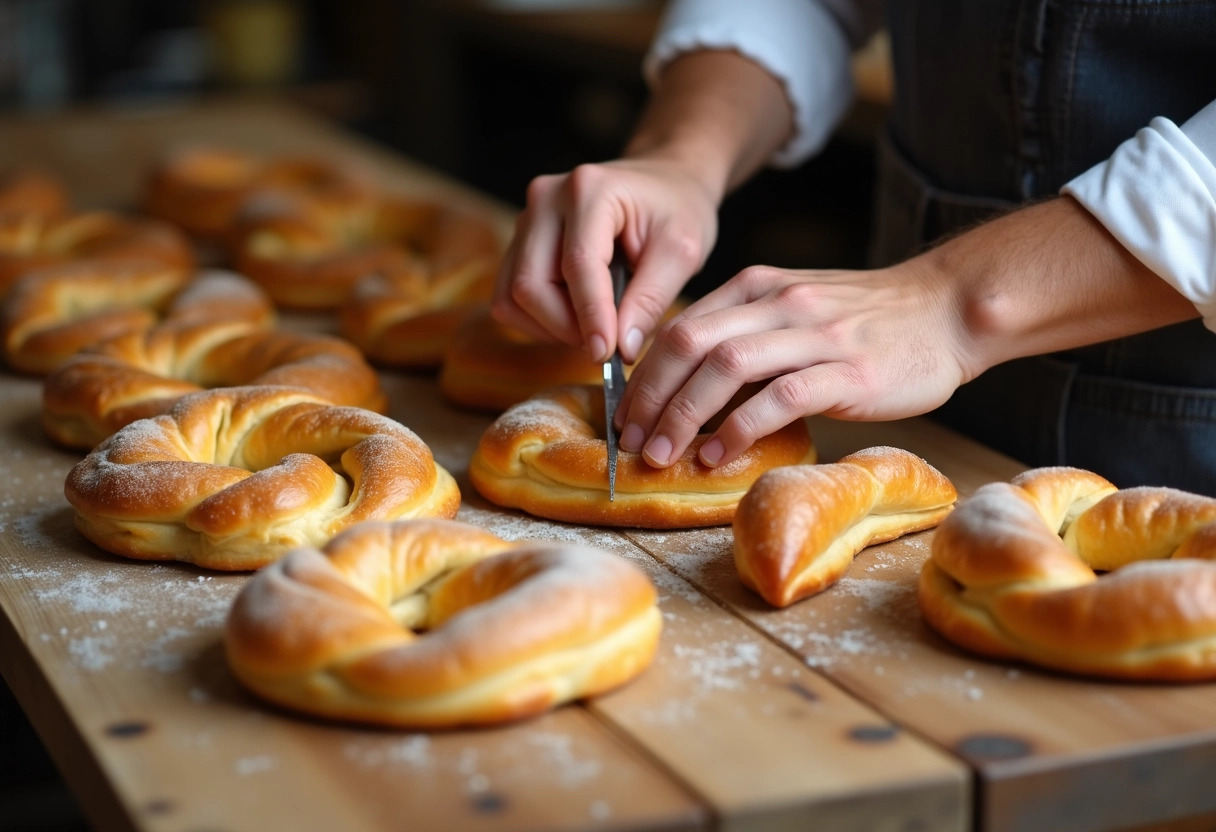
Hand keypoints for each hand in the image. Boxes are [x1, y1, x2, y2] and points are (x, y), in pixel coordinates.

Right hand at [491, 157, 718, 363]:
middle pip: (530, 284)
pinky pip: (509, 297)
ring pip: (512, 296)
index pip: (577, 264)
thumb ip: (651, 300)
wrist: (662, 182)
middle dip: (566, 327)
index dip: (590, 316)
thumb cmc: (677, 210)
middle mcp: (546, 199)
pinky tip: (576, 318)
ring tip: (595, 328)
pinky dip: (539, 321)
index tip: (608, 354)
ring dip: (550, 328)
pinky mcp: (519, 242)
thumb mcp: (682, 252)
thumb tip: (622, 350)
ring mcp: (526, 219)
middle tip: (607, 343)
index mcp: (590, 190)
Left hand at [615, 261, 975, 467]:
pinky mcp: (847, 370)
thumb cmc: (867, 320)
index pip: (680, 327)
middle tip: (631, 441)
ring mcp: (814, 335)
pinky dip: (739, 428)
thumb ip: (747, 336)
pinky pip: (780, 397)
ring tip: (663, 456)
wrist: (947, 309)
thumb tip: (691, 386)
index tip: (625, 416)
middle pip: (689, 344)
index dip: (642, 375)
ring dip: (683, 415)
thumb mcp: (795, 309)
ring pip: (725, 368)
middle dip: (650, 397)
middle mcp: (778, 304)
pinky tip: (718, 455)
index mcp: (758, 288)